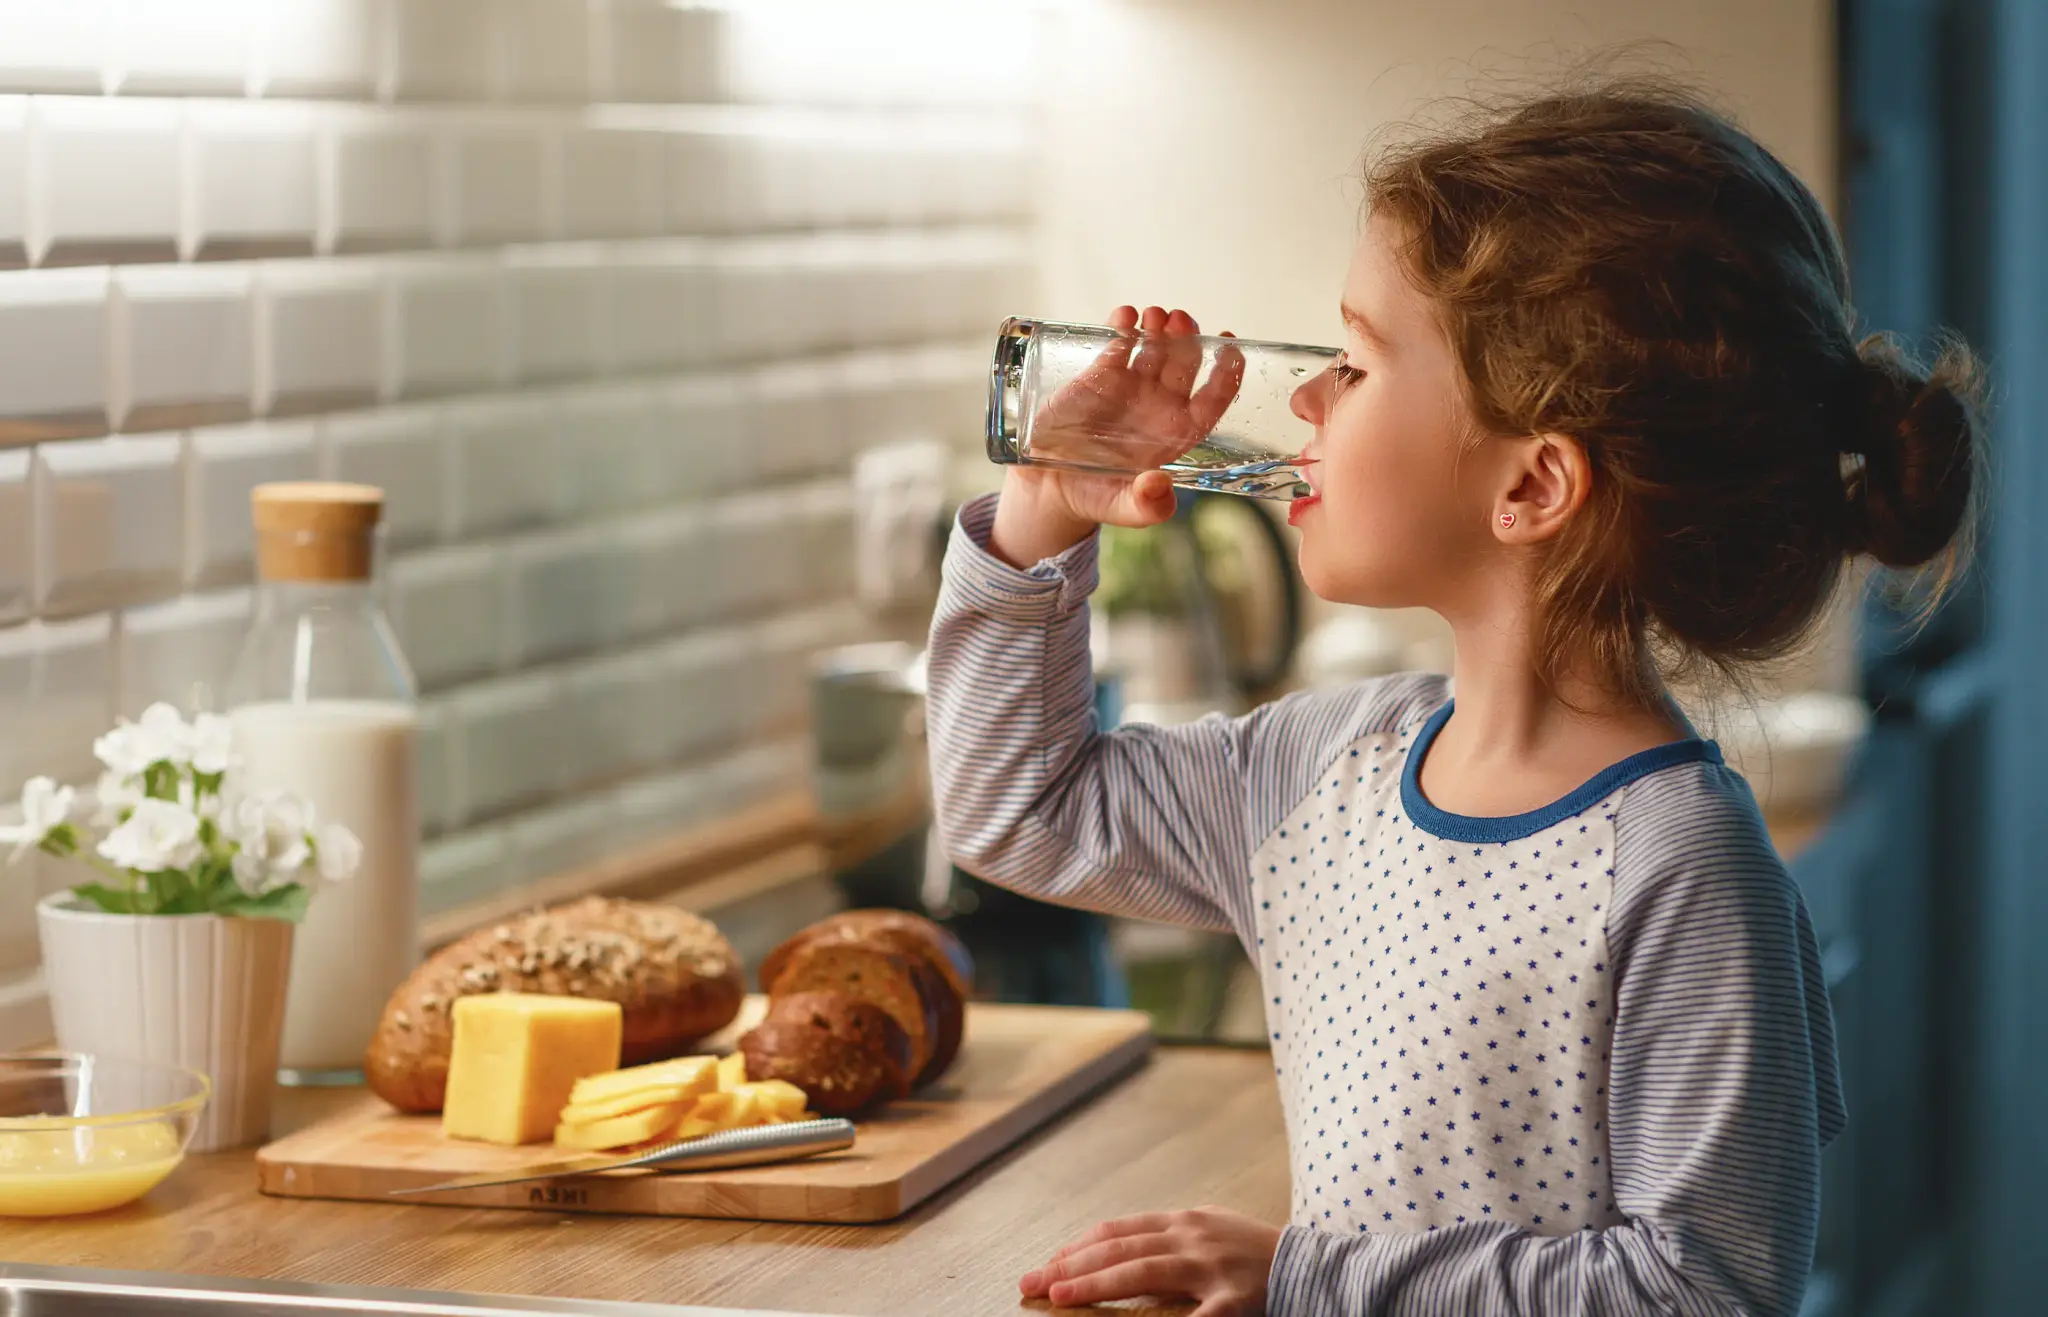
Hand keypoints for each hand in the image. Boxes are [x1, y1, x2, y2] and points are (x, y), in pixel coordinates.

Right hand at [988, 305, 1243, 568]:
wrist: (1050, 486)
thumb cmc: (1095, 497)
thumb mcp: (1122, 509)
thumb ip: (1146, 506)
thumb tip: (1159, 486)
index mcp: (1177, 432)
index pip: (1213, 398)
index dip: (1226, 373)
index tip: (1232, 348)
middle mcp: (1160, 405)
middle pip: (1186, 363)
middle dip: (1189, 338)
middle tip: (1181, 321)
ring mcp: (1132, 385)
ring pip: (1156, 346)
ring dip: (1160, 326)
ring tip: (1154, 315)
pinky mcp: (1100, 374)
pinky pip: (1119, 344)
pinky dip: (1124, 326)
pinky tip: (1125, 316)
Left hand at [1018, 1205, 1281, 1316]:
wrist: (1315, 1268)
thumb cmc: (1254, 1255)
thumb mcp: (1208, 1234)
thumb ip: (1166, 1243)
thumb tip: (1114, 1256)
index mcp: (1183, 1222)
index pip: (1117, 1231)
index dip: (1078, 1247)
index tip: (1046, 1265)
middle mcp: (1192, 1237)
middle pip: (1120, 1248)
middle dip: (1071, 1265)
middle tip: (1033, 1283)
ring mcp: (1212, 1267)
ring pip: (1144, 1271)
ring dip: (1097, 1283)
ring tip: (1061, 1295)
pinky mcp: (1234, 1300)